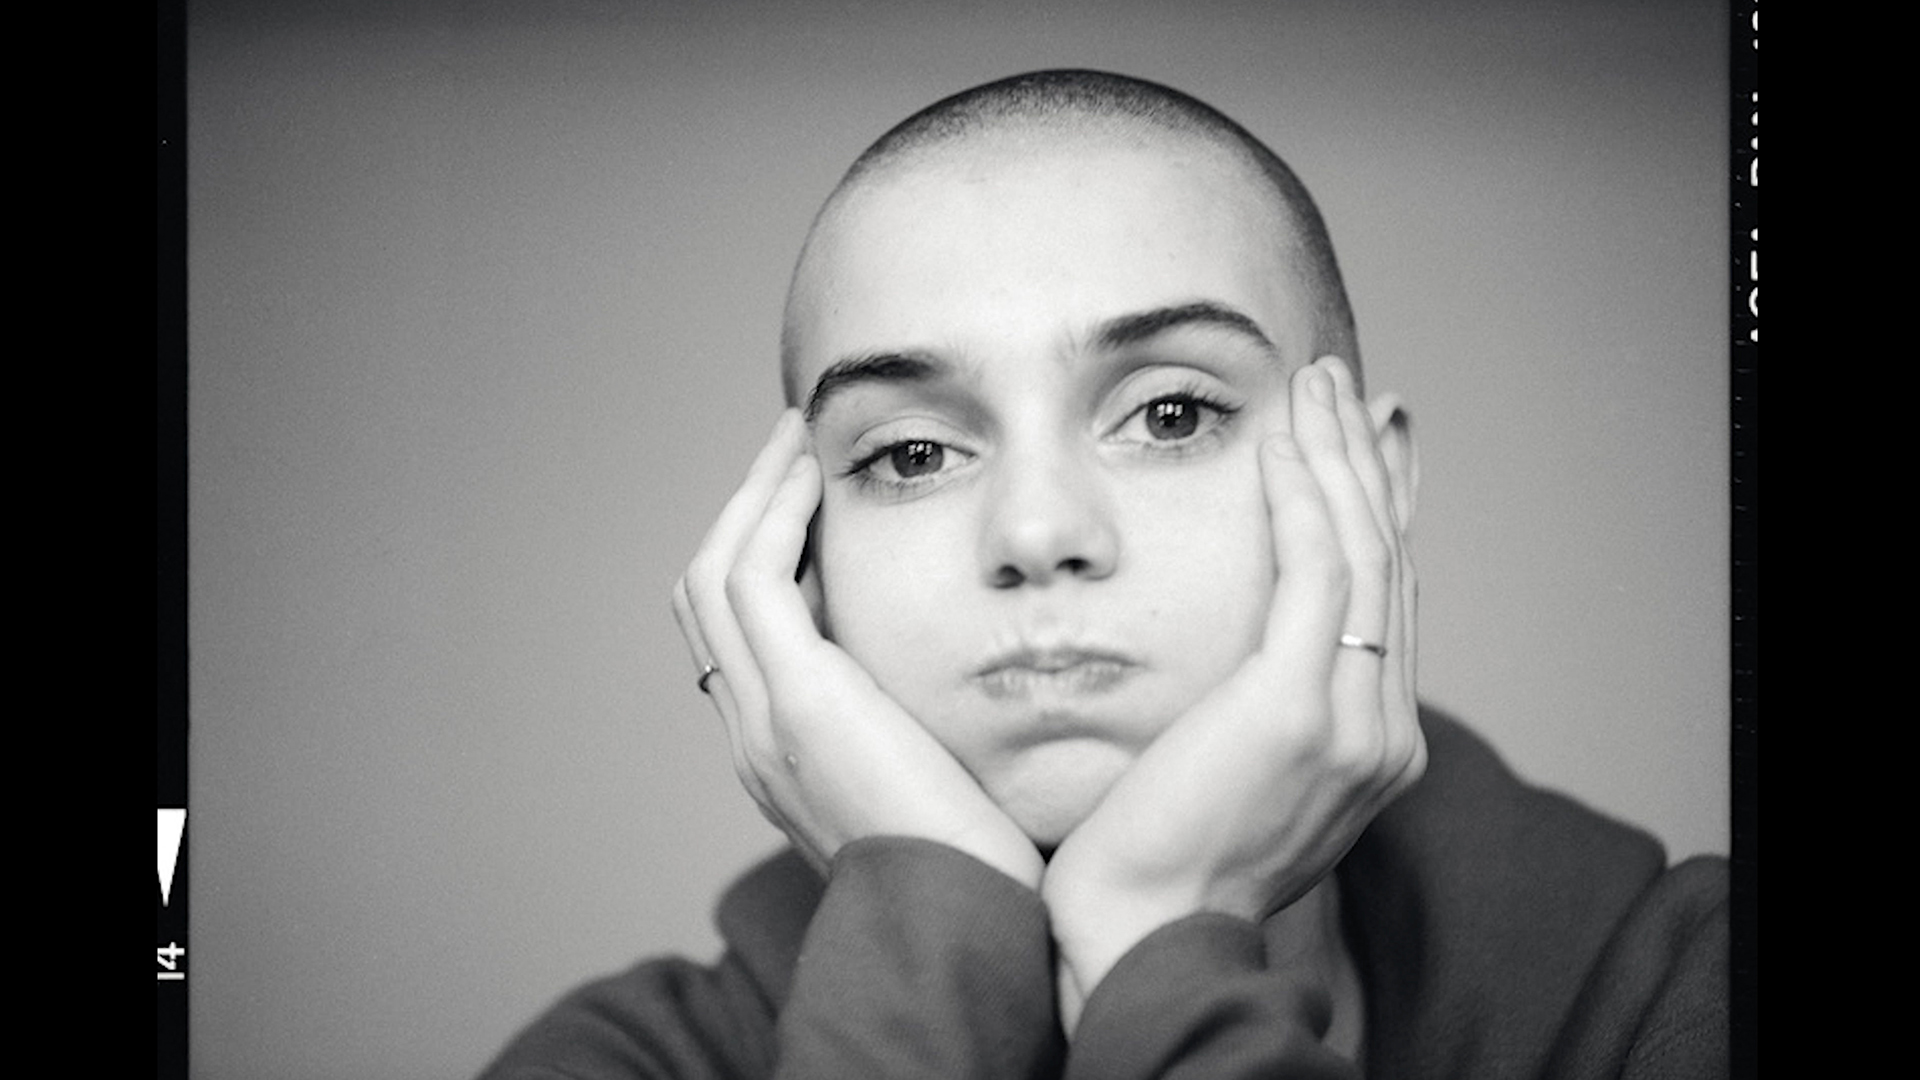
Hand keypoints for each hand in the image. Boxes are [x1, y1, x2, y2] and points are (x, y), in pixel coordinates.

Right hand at [671, 410, 1043, 888]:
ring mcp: (764, 720)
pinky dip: (772, 517)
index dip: (760, 556)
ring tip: (793, 438)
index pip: (737, 633)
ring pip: (712, 576)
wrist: (971, 921)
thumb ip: (913, 717)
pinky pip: (752, 580)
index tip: (808, 499)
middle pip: (704, 596)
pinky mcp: (799, 703)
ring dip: (751, 497)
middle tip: (788, 450)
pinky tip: (809, 475)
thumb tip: (945, 654)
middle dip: (742, 512)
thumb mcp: (933, 773)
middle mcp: (752, 734)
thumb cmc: (978, 859)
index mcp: (779, 753)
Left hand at [1043, 356, 1424, 1024]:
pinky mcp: (1296, 708)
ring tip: (1316, 384)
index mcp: (1374, 746)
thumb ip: (1263, 714)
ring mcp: (1351, 722)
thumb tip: (1246, 654)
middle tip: (1346, 387)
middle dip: (1367, 464)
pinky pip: (1313, 572)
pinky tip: (1282, 442)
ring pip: (1362, 554)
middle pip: (1388, 564)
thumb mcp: (1234, 777)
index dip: (1383, 512)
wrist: (1145, 935)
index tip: (1371, 445)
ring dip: (1338, 456)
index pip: (1387, 601)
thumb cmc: (1161, 862)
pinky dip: (1303, 497)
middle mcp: (1383, 731)